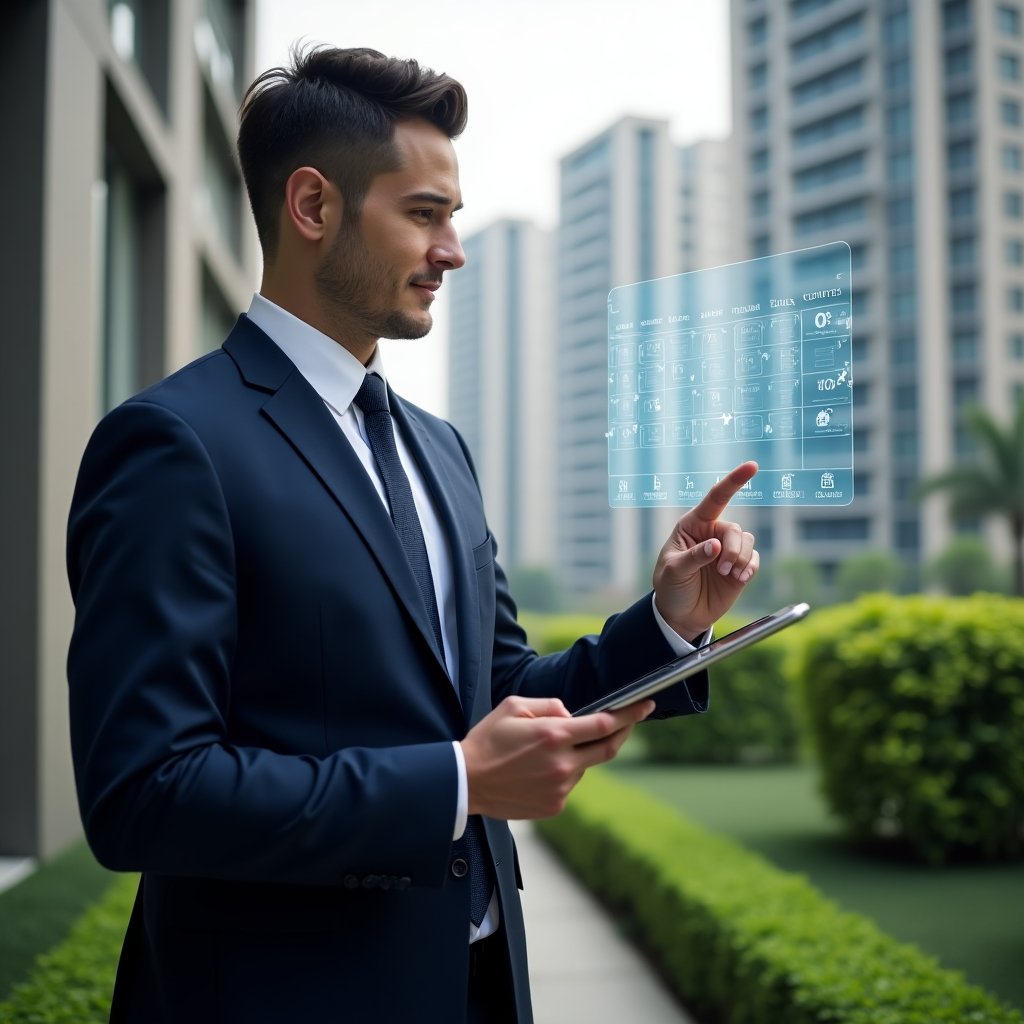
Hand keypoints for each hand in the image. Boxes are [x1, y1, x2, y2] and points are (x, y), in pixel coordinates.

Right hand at [460, 696, 653, 819]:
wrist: (466, 783)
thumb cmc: (487, 741)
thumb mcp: (514, 706)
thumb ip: (550, 705)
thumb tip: (571, 715)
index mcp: (554, 735)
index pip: (604, 724)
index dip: (629, 714)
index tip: (645, 706)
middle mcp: (563, 764)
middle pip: (608, 748)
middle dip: (623, 732)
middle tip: (628, 721)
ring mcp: (561, 788)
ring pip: (584, 766)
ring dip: (578, 755)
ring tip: (544, 752)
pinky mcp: (555, 806)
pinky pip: (569, 784)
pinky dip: (562, 773)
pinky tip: (537, 771)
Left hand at [652, 460, 759, 638]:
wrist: (681, 614)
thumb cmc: (670, 587)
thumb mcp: (674, 571)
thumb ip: (694, 557)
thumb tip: (715, 546)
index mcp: (692, 525)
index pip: (715, 498)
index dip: (734, 481)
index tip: (752, 466)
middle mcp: (712, 533)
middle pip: (734, 529)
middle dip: (732, 549)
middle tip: (720, 569)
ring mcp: (727, 550)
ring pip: (747, 542)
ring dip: (739, 560)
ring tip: (726, 576)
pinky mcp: (739, 567)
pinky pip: (754, 559)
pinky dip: (749, 568)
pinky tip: (738, 578)